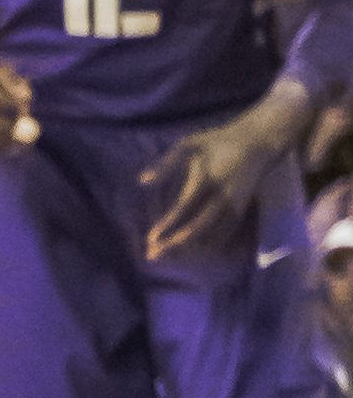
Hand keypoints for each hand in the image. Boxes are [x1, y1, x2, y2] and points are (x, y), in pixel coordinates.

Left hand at [143, 103, 294, 265]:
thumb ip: (165, 164)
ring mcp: (235, 205)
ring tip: (168, 255)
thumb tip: (142, 181)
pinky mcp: (242, 210)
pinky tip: (194, 251)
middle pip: (198, 227)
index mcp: (206, 178)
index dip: (167, 224)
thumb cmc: (216, 142)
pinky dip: (210, 245)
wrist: (255, 143)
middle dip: (176, 244)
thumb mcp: (188, 145)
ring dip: (191, 248)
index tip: (151, 238)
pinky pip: (226, 234)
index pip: (184, 208)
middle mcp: (222, 196)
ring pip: (213, 235)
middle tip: (154, 255)